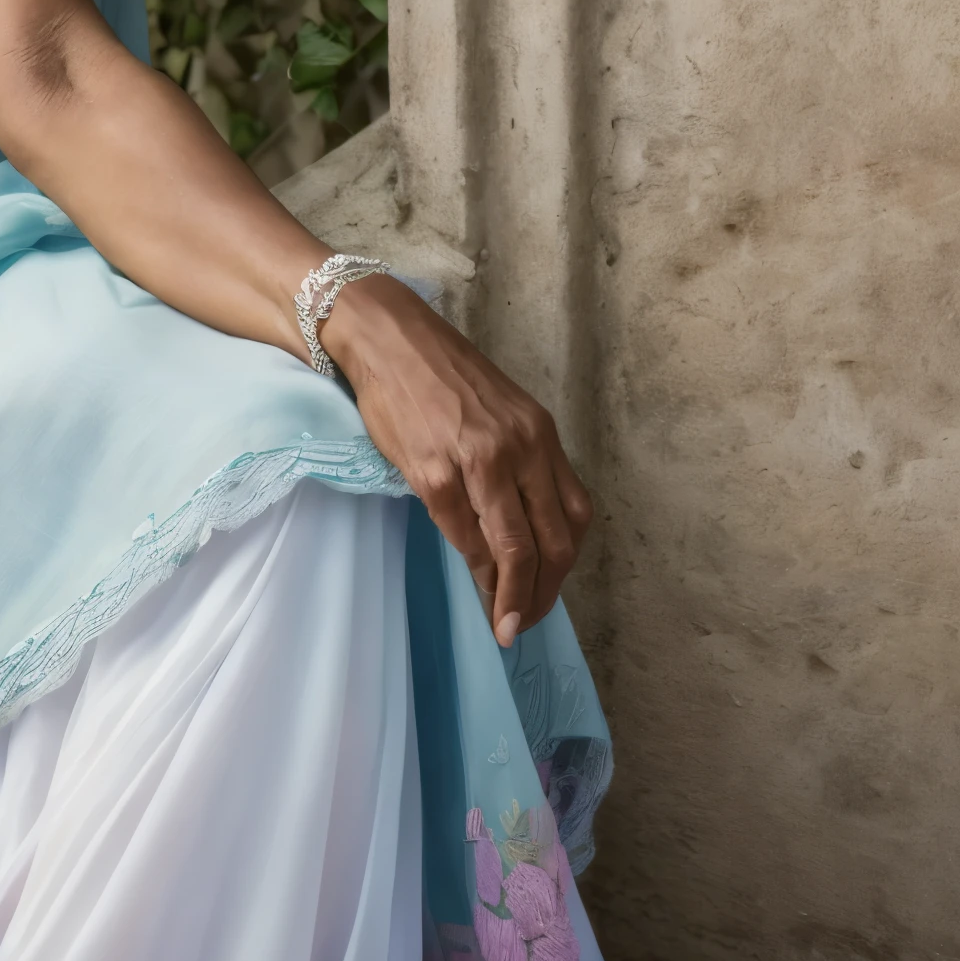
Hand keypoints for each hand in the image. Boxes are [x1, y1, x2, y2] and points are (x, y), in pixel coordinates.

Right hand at [320, 276, 595, 645]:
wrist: (386, 338)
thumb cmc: (438, 373)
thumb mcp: (499, 411)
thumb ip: (519, 461)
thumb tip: (523, 523)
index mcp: (539, 433)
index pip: (573, 516)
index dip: (566, 565)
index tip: (548, 590)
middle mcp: (518, 448)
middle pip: (551, 542)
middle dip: (542, 594)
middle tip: (525, 622)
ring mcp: (477, 461)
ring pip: (513, 548)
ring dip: (511, 596)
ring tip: (503, 621)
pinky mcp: (433, 472)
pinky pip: (462, 534)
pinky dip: (472, 564)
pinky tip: (472, 576)